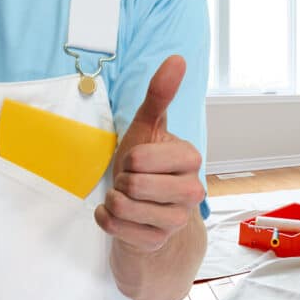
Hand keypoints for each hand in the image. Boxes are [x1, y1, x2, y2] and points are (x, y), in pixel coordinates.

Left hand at [95, 55, 204, 252]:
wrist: (145, 209)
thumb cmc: (145, 165)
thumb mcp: (148, 127)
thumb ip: (161, 94)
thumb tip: (177, 58)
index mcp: (192, 159)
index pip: (140, 158)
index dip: (129, 158)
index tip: (138, 161)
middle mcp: (193, 192)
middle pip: (133, 184)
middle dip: (121, 180)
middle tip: (131, 181)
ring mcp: (177, 220)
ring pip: (123, 206)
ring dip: (113, 199)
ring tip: (127, 197)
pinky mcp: (157, 241)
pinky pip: (115, 227)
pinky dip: (107, 219)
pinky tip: (120, 215)